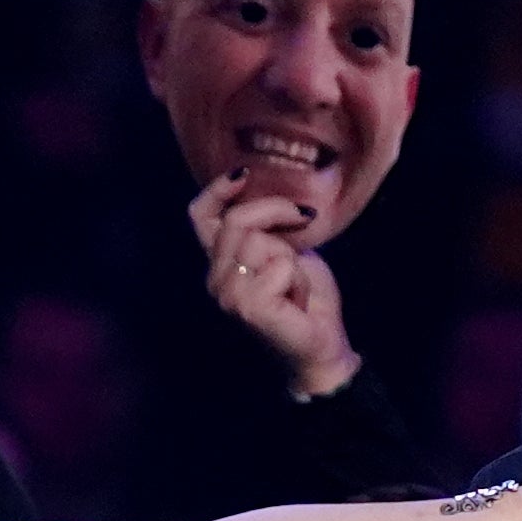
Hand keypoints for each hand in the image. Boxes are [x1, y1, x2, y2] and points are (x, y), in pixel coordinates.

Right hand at [186, 169, 360, 401]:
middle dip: (276, 213)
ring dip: (290, 257)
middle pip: (236, 220)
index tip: (244, 173)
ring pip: (257, 242)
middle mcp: (216, 279)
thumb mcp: (287, 249)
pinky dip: (297, 278)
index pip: (200, 216)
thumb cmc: (306, 299)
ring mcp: (228, 295)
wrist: (321, 347)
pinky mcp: (247, 307)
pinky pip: (278, 266)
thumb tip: (267, 190)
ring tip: (294, 283)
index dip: (217, 190)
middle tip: (303, 223)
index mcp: (221, 262)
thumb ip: (268, 228)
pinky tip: (296, 300)